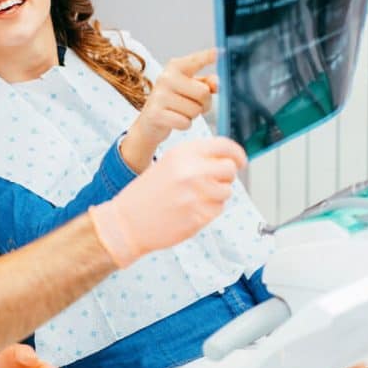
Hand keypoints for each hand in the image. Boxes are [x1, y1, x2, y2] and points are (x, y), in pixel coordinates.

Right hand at [90, 136, 246, 267]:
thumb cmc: (147, 194)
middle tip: (212, 182)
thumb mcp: (170, 163)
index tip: (240, 160)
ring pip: (226, 191)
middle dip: (225, 176)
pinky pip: (218, 209)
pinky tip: (190, 210)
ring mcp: (197, 194)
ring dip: (217, 195)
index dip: (237, 154)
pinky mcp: (200, 215)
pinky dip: (209, 210)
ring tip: (194, 198)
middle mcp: (193, 170)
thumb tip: (228, 160)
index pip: (224, 146)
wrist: (128, 222)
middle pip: (230, 169)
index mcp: (184, 153)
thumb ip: (197, 158)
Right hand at [120, 48, 218, 171]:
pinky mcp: (156, 114)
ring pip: (195, 110)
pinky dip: (185, 125)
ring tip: (181, 112)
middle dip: (205, 104)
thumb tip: (217, 84)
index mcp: (176, 67)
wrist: (149, 123)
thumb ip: (207, 83)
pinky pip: (185, 122)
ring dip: (193, 116)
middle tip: (195, 105)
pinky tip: (174, 120)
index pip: (196, 60)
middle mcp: (166, 78)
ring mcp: (159, 96)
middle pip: (203, 92)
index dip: (207, 56)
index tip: (220, 51)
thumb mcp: (190, 88)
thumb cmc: (174, 102)